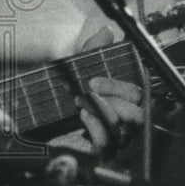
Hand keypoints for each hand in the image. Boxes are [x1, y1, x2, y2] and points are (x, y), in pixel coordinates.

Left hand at [73, 27, 145, 154]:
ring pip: (125, 128)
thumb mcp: (79, 69)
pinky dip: (95, 129)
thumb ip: (93, 50)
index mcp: (127, 100)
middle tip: (88, 89)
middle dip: (113, 98)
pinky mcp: (107, 154)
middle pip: (138, 113)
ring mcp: (120, 140)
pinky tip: (82, 118)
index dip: (119, 85)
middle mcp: (128, 122)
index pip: (138, 93)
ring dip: (101, 111)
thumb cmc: (70, 95)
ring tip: (80, 102)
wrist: (46, 124)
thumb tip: (107, 31)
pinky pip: (109, 144)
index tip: (94, 80)